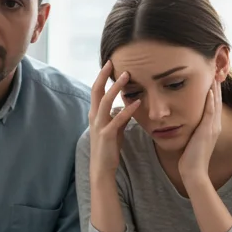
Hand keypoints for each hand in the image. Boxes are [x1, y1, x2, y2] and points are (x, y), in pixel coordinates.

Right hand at [88, 60, 139, 177]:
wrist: (102, 168)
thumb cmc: (108, 148)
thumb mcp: (114, 128)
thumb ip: (120, 115)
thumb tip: (129, 104)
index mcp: (95, 115)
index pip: (96, 91)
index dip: (101, 77)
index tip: (109, 64)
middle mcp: (94, 118)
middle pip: (96, 91)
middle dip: (104, 76)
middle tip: (113, 62)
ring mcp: (99, 126)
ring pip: (105, 102)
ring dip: (116, 87)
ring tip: (126, 76)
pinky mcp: (107, 135)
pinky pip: (118, 119)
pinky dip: (128, 109)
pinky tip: (137, 102)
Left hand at [179, 80, 221, 188]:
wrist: (193, 172)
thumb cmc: (189, 160)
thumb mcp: (191, 142)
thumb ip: (191, 133)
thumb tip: (182, 126)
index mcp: (211, 128)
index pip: (213, 106)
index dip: (213, 93)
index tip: (210, 80)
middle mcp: (214, 126)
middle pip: (217, 101)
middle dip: (216, 87)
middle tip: (215, 71)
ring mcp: (212, 128)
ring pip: (215, 104)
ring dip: (215, 89)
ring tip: (214, 74)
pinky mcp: (207, 131)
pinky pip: (210, 113)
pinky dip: (211, 101)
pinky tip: (210, 90)